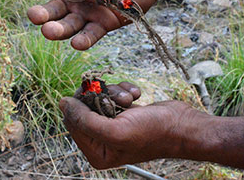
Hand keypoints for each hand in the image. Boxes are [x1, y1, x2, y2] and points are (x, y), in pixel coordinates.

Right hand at [26, 0, 158, 49]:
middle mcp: (71, 3)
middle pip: (52, 11)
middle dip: (41, 14)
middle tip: (34, 16)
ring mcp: (86, 15)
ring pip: (68, 26)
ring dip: (57, 30)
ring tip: (48, 31)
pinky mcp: (103, 24)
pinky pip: (91, 35)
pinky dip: (83, 41)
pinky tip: (76, 43)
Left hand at [60, 82, 206, 168]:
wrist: (182, 124)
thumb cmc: (153, 132)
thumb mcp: (115, 130)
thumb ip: (84, 120)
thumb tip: (62, 104)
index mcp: (96, 152)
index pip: (72, 123)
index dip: (80, 105)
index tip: (96, 95)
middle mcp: (102, 140)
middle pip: (83, 107)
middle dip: (100, 96)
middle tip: (118, 98)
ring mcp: (113, 124)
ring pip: (99, 96)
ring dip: (114, 91)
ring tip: (130, 98)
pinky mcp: (123, 112)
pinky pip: (113, 93)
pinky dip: (123, 90)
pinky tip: (136, 96)